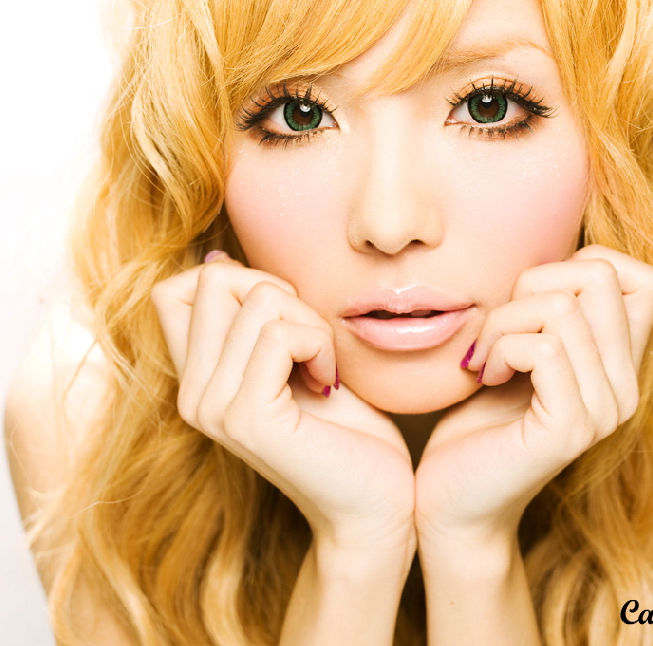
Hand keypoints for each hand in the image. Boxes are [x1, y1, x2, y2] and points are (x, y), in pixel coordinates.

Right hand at [151, 253, 414, 550]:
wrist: (373, 501)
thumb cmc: (346, 428)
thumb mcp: (291, 358)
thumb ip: (250, 319)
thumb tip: (216, 257)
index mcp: (197, 378)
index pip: (173, 290)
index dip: (235, 281)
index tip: (281, 318)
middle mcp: (192, 393)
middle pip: (216, 279)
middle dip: (280, 294)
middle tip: (310, 344)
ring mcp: (213, 408)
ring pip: (259, 299)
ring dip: (310, 323)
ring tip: (322, 369)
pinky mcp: (247, 418)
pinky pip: (283, 335)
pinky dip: (320, 345)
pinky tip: (328, 385)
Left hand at [414, 245, 652, 545]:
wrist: (455, 499)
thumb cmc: (479, 419)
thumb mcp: (520, 351)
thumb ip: (549, 313)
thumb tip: (555, 256)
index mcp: (619, 364)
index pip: (644, 277)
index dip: (581, 265)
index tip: (533, 301)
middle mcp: (625, 386)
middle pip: (599, 276)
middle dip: (530, 286)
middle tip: (498, 329)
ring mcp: (604, 410)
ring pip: (561, 308)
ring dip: (503, 322)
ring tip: (485, 358)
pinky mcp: (571, 428)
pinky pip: (542, 348)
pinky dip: (501, 348)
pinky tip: (486, 375)